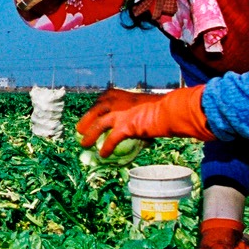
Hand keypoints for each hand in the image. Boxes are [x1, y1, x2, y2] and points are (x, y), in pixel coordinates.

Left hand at [76, 85, 213, 155]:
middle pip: (95, 111)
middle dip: (86, 121)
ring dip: (90, 135)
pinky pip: (111, 139)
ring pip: (98, 125)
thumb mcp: (141, 105)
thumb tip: (132, 124)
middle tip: (79, 130)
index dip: (93, 111)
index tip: (90, 117)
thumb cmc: (160, 107)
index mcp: (118, 94)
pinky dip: (106, 147)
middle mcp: (116, 101)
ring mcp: (119, 112)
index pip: (100, 101)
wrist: (169, 110)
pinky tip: (103, 154)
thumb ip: (133, 111)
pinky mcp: (125, 125)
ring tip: (84, 144)